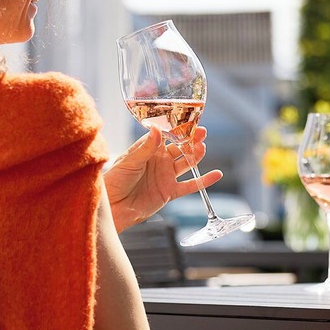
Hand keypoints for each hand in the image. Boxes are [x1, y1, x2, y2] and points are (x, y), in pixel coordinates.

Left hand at [103, 125, 222, 231]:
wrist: (113, 208)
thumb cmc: (115, 181)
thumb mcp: (130, 161)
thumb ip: (146, 148)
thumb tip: (158, 129)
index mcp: (148, 149)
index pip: (167, 135)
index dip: (179, 128)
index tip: (190, 121)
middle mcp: (159, 160)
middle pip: (180, 147)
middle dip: (191, 139)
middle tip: (201, 132)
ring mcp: (166, 175)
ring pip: (186, 163)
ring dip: (196, 155)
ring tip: (203, 148)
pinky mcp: (170, 192)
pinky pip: (190, 185)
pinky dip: (204, 181)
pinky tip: (216, 175)